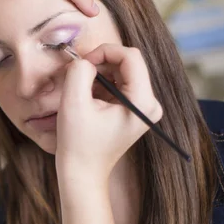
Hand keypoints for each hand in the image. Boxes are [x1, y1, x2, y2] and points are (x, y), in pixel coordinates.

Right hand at [55, 44, 162, 183]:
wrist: (82, 172)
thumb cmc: (78, 142)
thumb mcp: (73, 102)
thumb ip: (79, 71)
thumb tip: (85, 60)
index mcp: (142, 101)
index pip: (130, 56)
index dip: (104, 51)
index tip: (82, 63)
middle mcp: (150, 103)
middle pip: (127, 63)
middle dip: (100, 63)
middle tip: (77, 75)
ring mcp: (144, 108)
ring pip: (122, 72)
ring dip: (99, 74)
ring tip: (81, 90)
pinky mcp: (134, 111)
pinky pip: (119, 84)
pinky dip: (100, 85)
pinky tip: (87, 99)